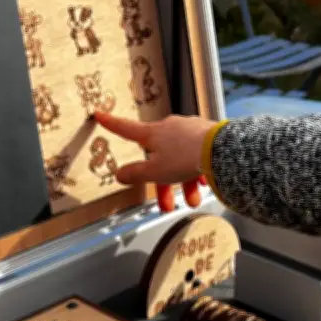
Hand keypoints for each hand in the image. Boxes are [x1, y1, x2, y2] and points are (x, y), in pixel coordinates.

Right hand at [93, 112, 215, 211]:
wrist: (221, 150)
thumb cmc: (186, 158)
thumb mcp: (155, 172)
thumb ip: (135, 174)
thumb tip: (119, 174)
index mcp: (152, 133)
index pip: (126, 128)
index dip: (111, 124)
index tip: (99, 115)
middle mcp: (170, 128)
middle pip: (159, 156)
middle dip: (162, 183)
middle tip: (166, 205)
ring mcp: (190, 130)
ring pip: (180, 159)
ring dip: (184, 183)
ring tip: (193, 201)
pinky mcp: (207, 135)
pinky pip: (197, 156)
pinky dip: (197, 172)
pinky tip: (204, 185)